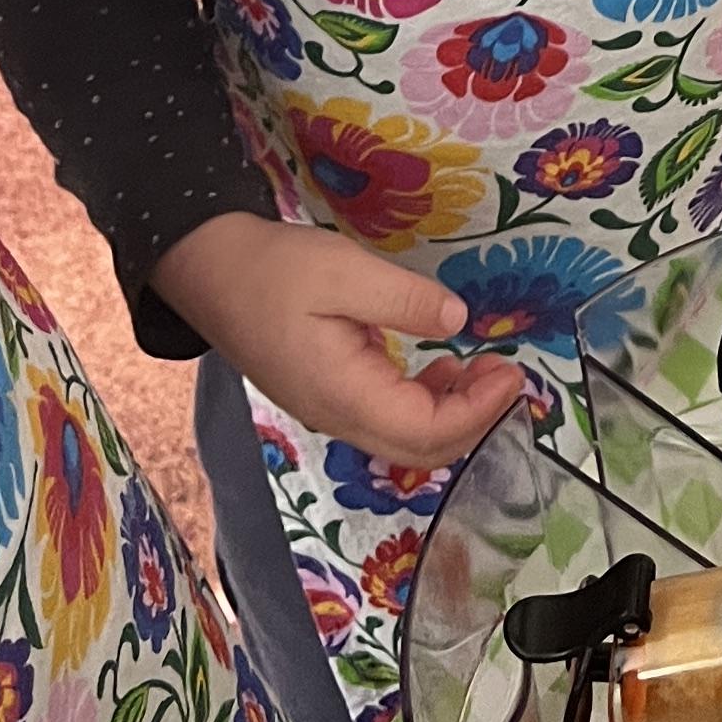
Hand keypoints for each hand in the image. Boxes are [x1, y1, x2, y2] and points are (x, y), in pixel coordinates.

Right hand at [151, 213, 526, 469]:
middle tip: (506, 372)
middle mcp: (337, 418)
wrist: (209, 272)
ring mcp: (329, 412)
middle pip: (420, 450)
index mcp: (343, 395)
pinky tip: (437, 366)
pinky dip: (424, 402)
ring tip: (480, 367)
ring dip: (452, 413)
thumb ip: (405, 300)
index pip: (427, 433)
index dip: (479, 412)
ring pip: (404, 440)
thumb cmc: (274, 270)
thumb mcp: (344, 271)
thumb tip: (458, 321)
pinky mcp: (326, 396)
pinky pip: (386, 419)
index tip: (513, 373)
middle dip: (474, 419)